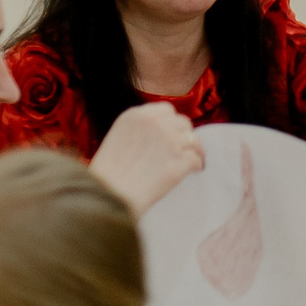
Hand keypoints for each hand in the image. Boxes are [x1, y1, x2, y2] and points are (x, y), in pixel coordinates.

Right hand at [89, 101, 204, 214]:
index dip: (172, 122)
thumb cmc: (108, 174)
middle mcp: (155, 124)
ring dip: (195, 150)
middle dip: (184, 135)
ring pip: (193, 141)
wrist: (108, 195)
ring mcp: (169, 141)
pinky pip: (196, 159)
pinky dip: (198, 165)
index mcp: (136, 115)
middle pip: (183, 123)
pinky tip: (195, 170)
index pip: (166, 110)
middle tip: (184, 147)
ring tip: (195, 159)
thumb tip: (162, 135)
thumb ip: (140, 131)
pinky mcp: (179, 161)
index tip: (173, 132)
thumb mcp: (117, 139)